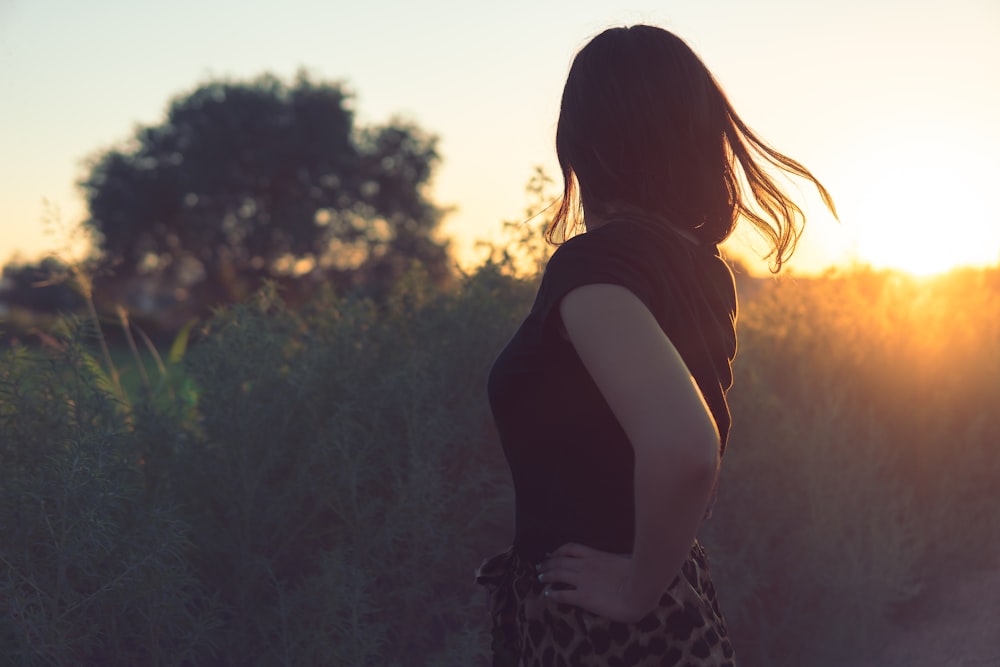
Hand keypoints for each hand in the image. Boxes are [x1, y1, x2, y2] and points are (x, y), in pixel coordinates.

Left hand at [537, 542, 658, 623]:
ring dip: (546, 576)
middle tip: (539, 567)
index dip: (558, 551)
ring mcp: (583, 581)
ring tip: (539, 578)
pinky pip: (562, 595)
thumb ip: (619, 558)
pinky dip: (552, 594)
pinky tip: (548, 595)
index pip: (570, 548)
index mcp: (596, 555)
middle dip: (547, 564)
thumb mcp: (626, 559)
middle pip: (559, 561)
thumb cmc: (639, 575)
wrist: (640, 591)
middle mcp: (586, 566)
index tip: (551, 554)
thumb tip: (622, 557)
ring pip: (557, 575)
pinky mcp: (583, 597)